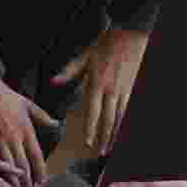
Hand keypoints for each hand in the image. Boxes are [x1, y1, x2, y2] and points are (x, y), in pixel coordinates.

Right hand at [0, 80, 58, 186]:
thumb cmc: (6, 96)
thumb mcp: (28, 105)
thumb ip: (42, 117)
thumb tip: (56, 124)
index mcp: (26, 131)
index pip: (37, 156)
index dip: (40, 172)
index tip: (41, 184)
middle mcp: (15, 138)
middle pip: (24, 166)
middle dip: (27, 183)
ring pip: (9, 167)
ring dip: (14, 183)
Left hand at [53, 26, 148, 156]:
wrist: (130, 33)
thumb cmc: (106, 43)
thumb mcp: (85, 55)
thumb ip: (69, 71)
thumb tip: (54, 81)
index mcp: (97, 83)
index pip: (93, 112)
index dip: (90, 129)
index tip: (87, 143)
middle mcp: (111, 90)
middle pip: (107, 120)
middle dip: (103, 138)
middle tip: (99, 153)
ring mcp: (124, 90)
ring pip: (120, 118)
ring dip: (114, 135)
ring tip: (110, 148)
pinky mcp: (133, 89)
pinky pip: (128, 111)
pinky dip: (124, 124)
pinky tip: (121, 133)